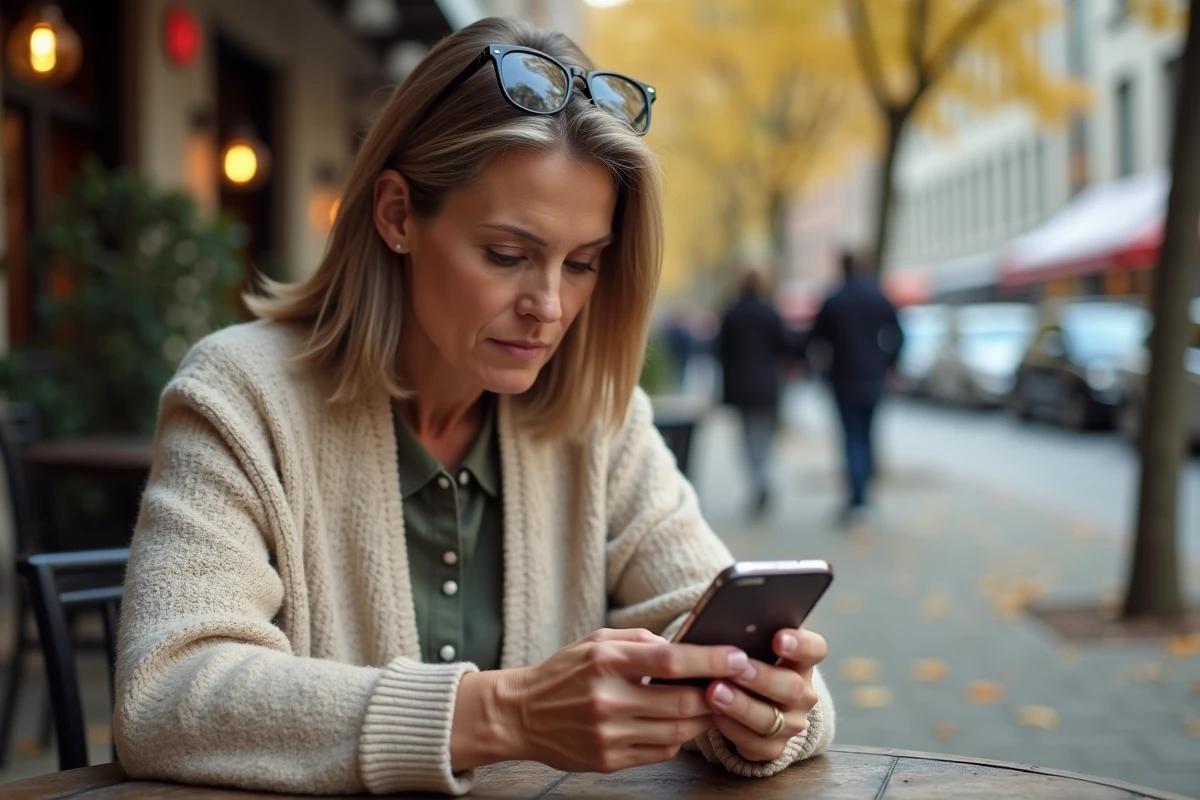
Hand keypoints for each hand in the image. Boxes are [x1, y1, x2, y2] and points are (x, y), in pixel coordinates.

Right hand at [502, 628, 750, 773]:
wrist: (520, 713)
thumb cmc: (564, 672)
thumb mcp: (596, 640)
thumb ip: (641, 640)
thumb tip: (685, 646)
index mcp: (605, 661)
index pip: (670, 661)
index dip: (710, 660)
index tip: (737, 657)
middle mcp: (607, 699)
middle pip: (681, 703)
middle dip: (715, 695)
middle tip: (735, 686)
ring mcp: (607, 734)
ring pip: (676, 733)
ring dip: (703, 720)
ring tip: (712, 705)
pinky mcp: (607, 760)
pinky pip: (659, 753)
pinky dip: (678, 739)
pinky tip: (680, 726)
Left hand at [702, 628, 827, 762]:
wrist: (754, 701)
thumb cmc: (749, 661)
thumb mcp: (753, 646)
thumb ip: (747, 635)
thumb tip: (723, 621)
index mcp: (802, 661)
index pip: (815, 649)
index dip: (800, 644)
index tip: (777, 638)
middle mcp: (802, 693)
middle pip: (791, 687)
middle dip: (761, 678)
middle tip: (736, 668)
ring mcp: (791, 723)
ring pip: (770, 719)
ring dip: (741, 706)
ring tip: (714, 691)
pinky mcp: (773, 747)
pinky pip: (755, 744)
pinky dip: (732, 730)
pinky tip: (714, 715)